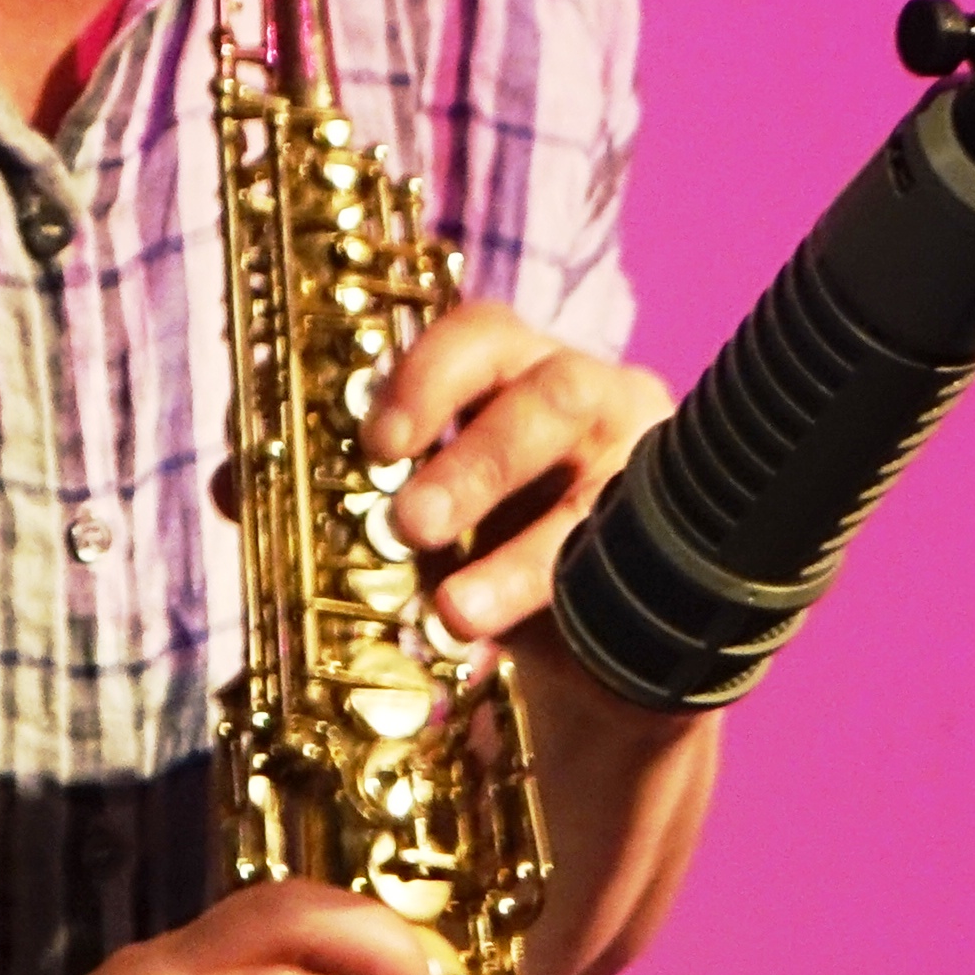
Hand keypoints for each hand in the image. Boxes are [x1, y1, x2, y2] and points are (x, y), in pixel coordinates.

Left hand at [358, 300, 673, 642]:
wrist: (579, 639)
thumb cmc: (492, 545)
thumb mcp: (437, 508)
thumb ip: (386, 493)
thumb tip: (300, 506)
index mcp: (523, 368)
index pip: (485, 335)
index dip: (428, 378)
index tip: (379, 446)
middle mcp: (596, 399)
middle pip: (553, 400)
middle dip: (477, 465)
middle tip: (412, 523)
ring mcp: (645, 470)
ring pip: (596, 494)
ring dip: (519, 556)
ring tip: (455, 610)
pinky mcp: (674, 548)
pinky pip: (624, 573)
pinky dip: (561, 605)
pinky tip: (517, 636)